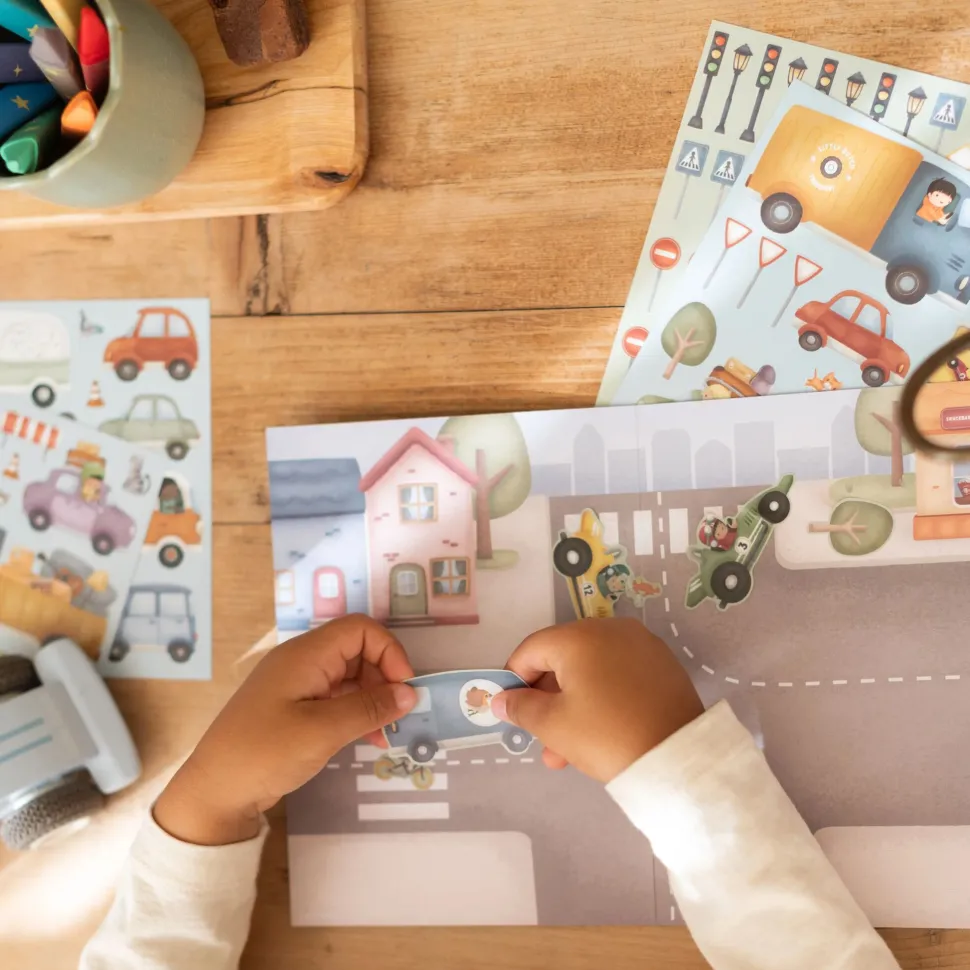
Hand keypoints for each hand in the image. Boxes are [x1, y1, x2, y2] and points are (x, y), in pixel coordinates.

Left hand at [154, 615, 415, 844]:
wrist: (214, 792)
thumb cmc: (265, 753)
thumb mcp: (323, 731)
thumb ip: (369, 708)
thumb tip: (409, 692)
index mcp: (305, 655)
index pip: (360, 629)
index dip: (389, 652)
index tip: (404, 689)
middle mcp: (302, 662)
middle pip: (357, 650)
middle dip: (384, 678)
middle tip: (397, 716)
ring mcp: (296, 685)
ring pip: (349, 676)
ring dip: (373, 699)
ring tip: (385, 733)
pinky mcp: (294, 709)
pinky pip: (335, 698)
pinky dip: (356, 713)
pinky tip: (368, 739)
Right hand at [490, 619, 702, 783]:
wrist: (678, 758)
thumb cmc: (605, 735)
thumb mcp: (554, 725)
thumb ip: (521, 707)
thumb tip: (500, 699)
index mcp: (580, 636)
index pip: (532, 649)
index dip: (514, 678)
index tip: (510, 709)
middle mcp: (611, 630)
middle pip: (563, 660)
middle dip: (546, 700)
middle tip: (540, 739)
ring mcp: (641, 646)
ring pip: (592, 672)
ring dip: (572, 707)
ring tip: (564, 753)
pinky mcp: (663, 666)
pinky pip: (619, 677)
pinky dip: (602, 700)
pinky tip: (597, 735)